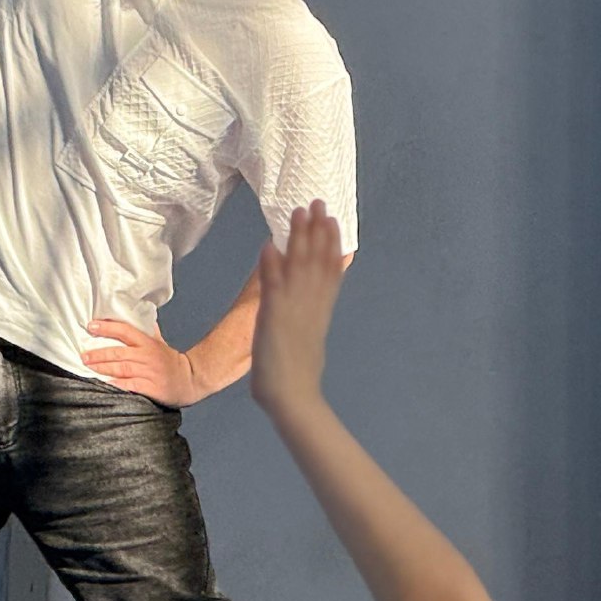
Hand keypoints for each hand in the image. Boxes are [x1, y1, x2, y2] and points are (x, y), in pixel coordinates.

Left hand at [83, 315, 208, 405]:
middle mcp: (147, 356)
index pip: (125, 331)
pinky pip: (130, 386)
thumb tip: (138, 314)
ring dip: (103, 368)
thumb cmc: (172, 361)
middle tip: (83, 354)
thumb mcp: (160, 343)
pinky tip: (105, 383)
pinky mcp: (151, 388)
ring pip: (122, 369)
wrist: (191, 379)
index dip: (107, 328)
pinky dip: (117, 384)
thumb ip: (147, 331)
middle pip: (119, 352)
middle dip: (99, 353)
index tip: (91, 326)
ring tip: (88, 366)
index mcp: (148, 343)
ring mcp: (149, 373)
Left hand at [251, 202, 347, 417]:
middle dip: (317, 230)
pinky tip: (268, 245)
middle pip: (317, 260)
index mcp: (319, 311)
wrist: (292, 398)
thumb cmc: (296, 376)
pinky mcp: (275, 318)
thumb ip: (309, 318)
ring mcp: (294, 310)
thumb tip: (312, 306)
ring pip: (299, 266)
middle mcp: (311, 306)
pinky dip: (271, 266)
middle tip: (317, 201)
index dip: (331, 243)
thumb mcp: (306, 339)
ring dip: (297, 238)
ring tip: (297, 211)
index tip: (332, 220)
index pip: (330, 270)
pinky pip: (272, 287)